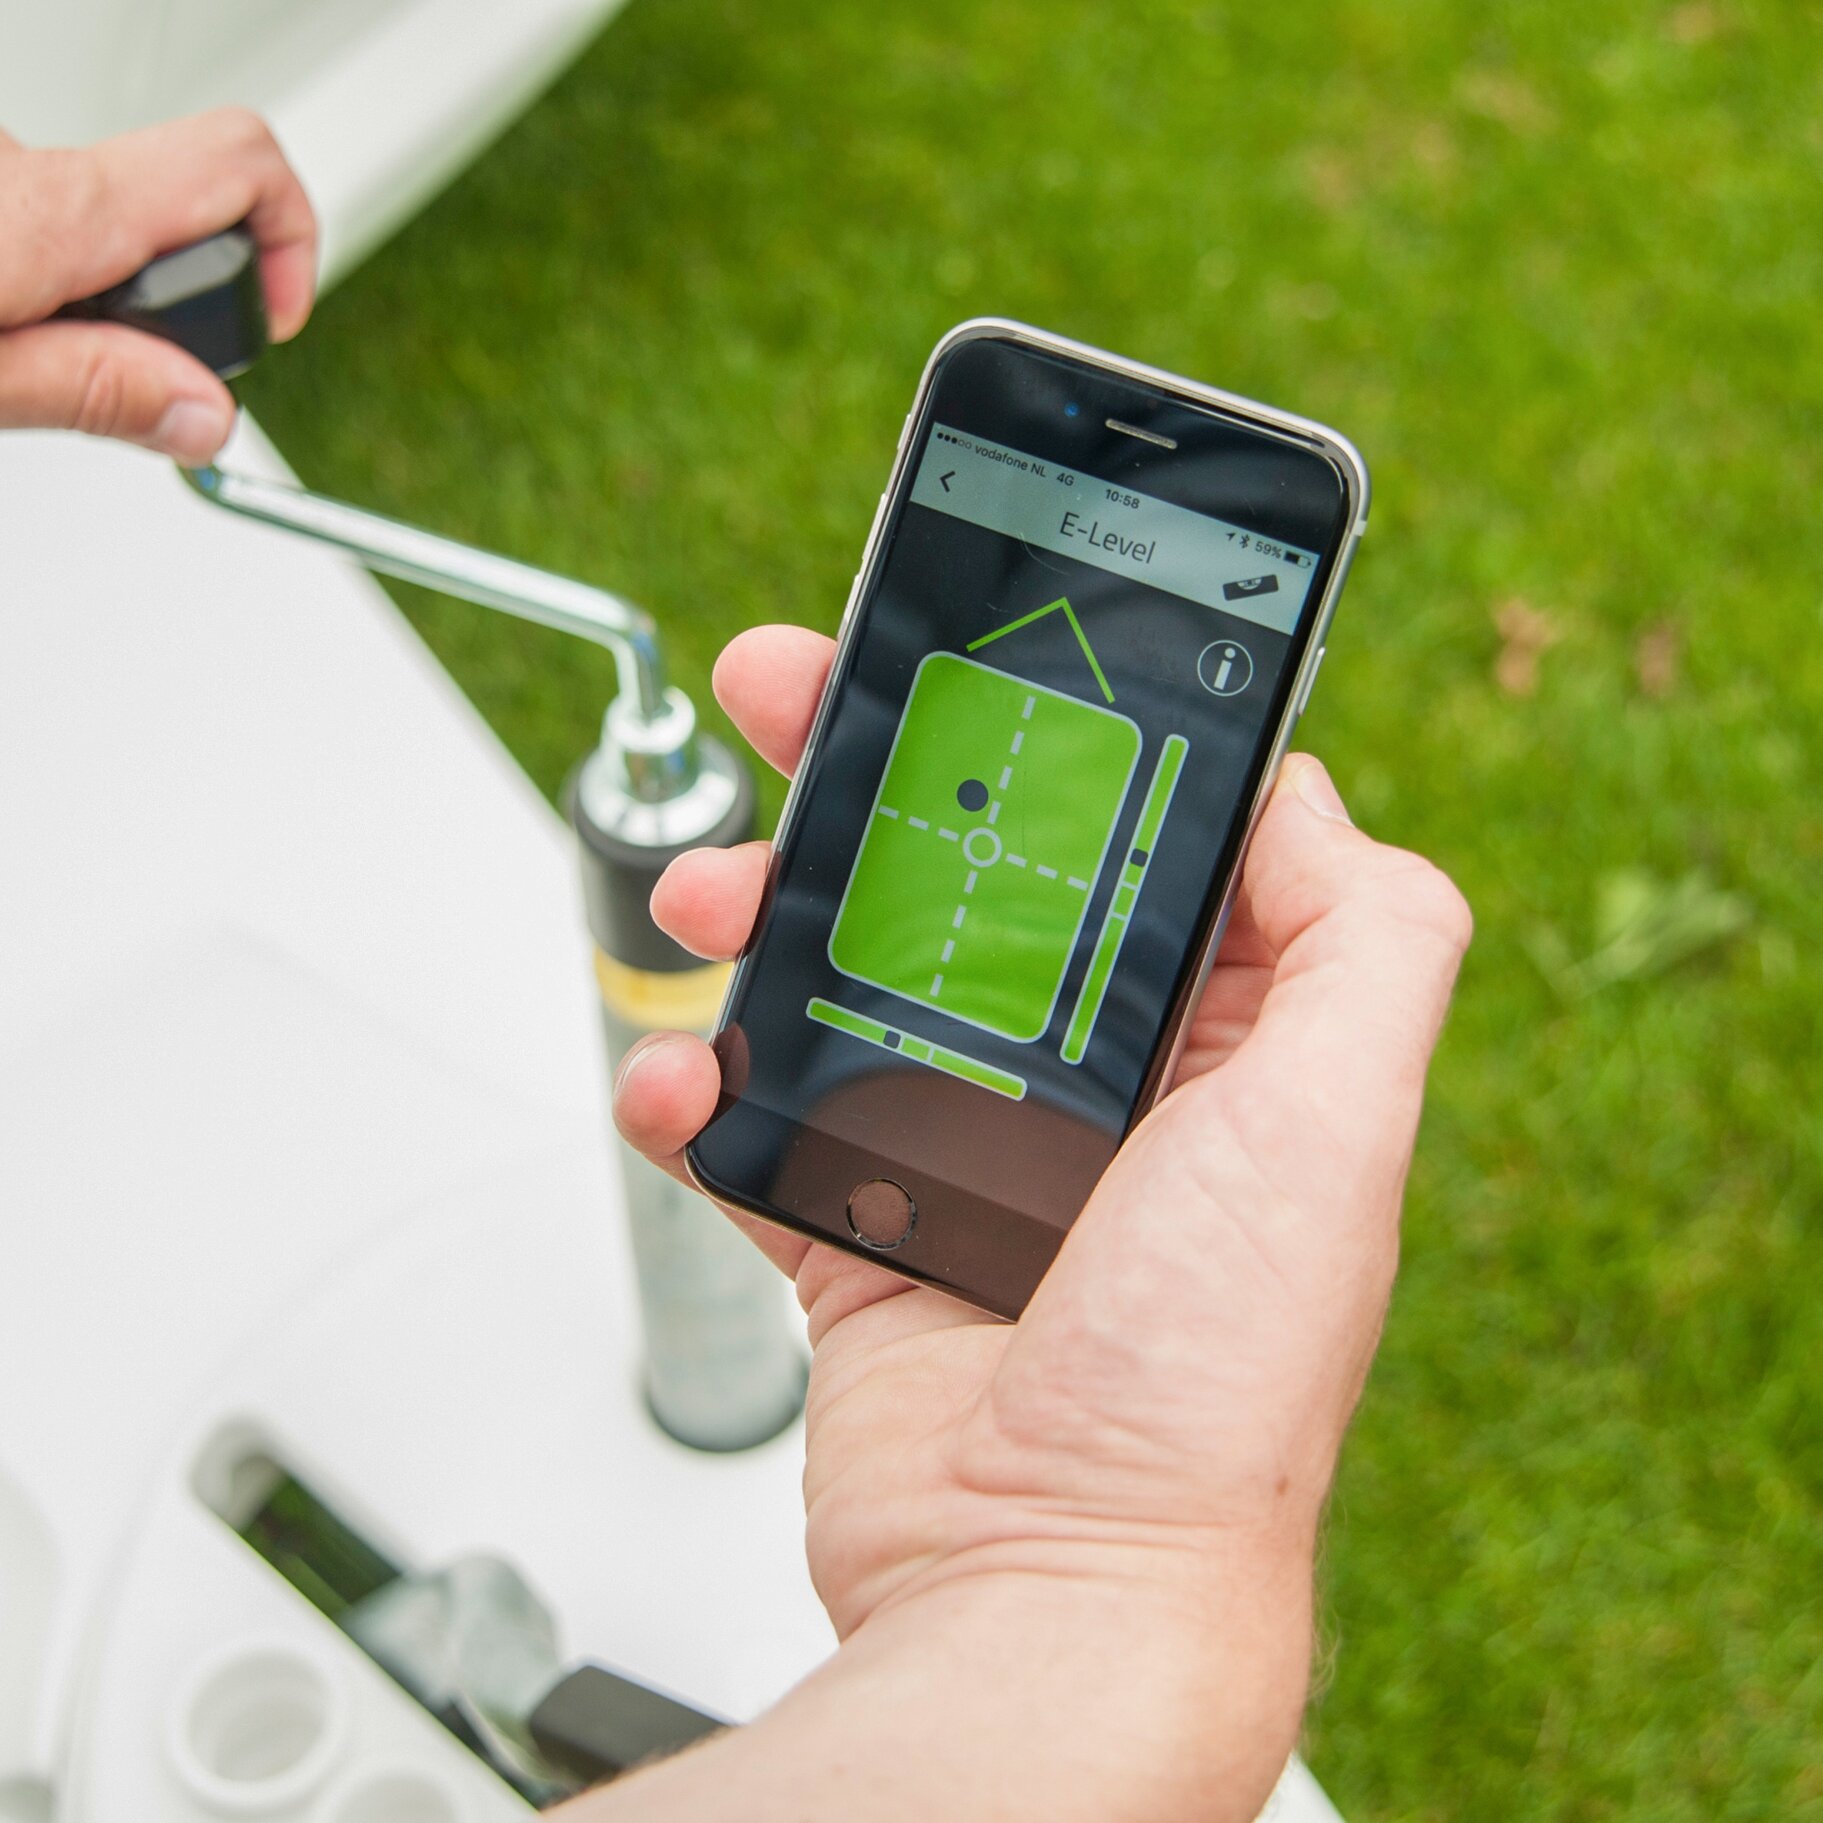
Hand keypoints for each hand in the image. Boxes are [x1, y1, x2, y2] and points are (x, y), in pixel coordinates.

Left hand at [0, 110, 314, 460]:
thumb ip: (95, 392)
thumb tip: (207, 415)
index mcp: (49, 212)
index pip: (240, 165)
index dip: (291, 241)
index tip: (273, 322)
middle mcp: (20, 163)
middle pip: (169, 216)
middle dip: (169, 306)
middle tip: (130, 380)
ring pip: (93, 229)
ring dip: (92, 298)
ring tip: (30, 362)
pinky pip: (36, 217)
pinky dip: (42, 276)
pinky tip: (4, 321)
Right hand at [609, 625, 1470, 1819]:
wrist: (1049, 1596)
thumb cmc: (1201, 1387)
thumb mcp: (1336, 1126)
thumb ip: (1364, 939)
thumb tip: (1302, 797)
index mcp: (1223, 1051)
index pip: (1129, 846)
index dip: (1049, 743)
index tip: (967, 668)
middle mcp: (1105, 1099)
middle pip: (970, 888)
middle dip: (871, 789)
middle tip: (785, 704)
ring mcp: (977, 1164)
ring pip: (849, 985)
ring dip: (762, 919)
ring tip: (703, 898)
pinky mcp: (873, 1238)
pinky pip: (766, 1127)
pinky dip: (705, 1086)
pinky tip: (680, 1074)